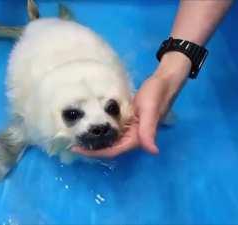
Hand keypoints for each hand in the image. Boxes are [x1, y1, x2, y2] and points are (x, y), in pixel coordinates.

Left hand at [73, 52, 190, 157]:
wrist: (165, 80)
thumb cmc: (157, 93)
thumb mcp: (150, 110)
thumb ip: (149, 130)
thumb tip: (152, 150)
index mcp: (137, 138)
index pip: (113, 151)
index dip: (95, 152)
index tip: (77, 149)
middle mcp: (133, 137)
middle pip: (110, 148)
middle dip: (92, 149)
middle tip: (72, 143)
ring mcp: (131, 129)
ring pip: (110, 141)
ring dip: (96, 141)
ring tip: (78, 137)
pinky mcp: (129, 121)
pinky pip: (113, 131)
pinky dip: (102, 131)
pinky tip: (91, 126)